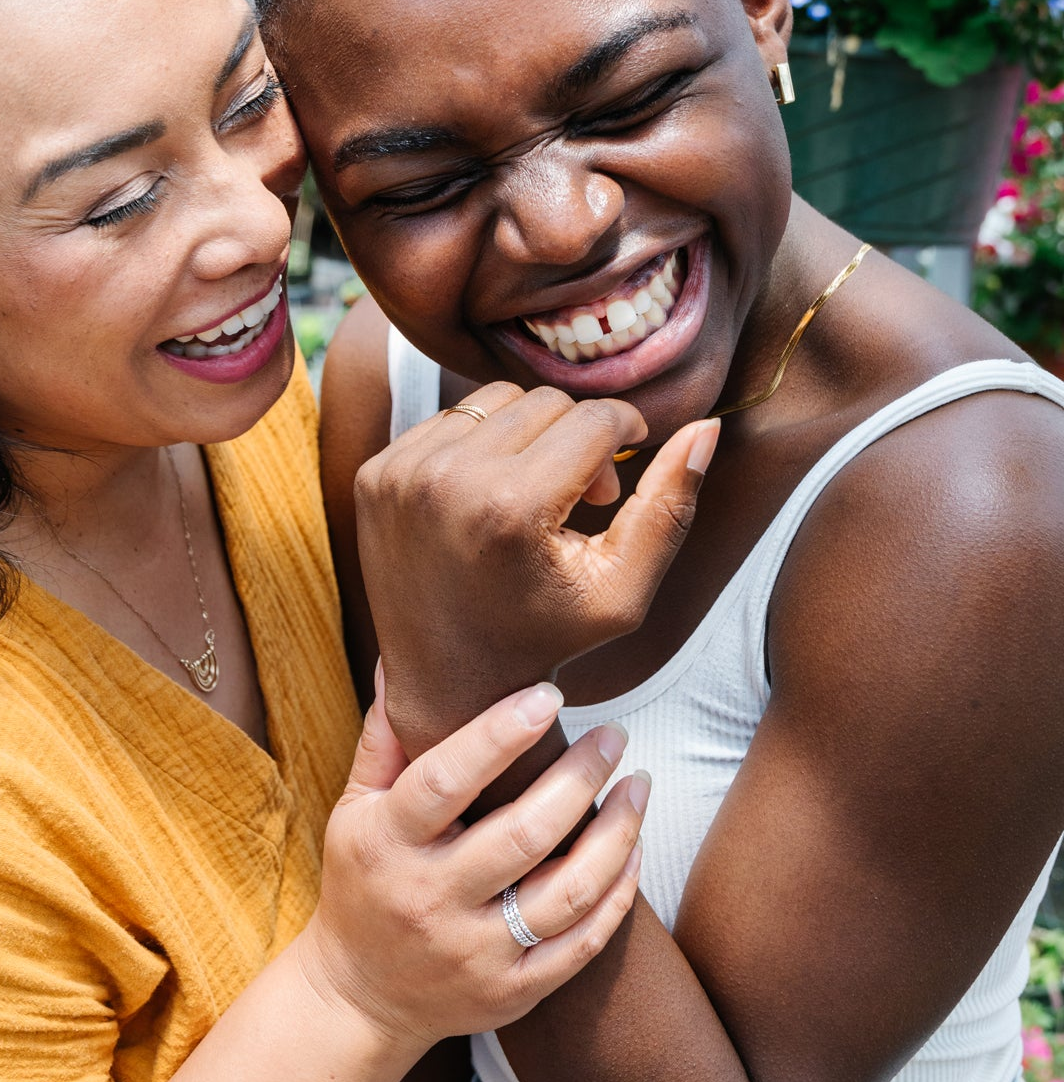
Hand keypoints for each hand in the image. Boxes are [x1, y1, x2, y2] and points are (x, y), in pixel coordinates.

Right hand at [299, 674, 647, 1052]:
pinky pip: (580, 944)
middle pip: (524, 835)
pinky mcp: (510, 992)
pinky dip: (617, 894)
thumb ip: (384, 739)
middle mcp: (430, 900)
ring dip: (617, 833)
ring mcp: (474, 952)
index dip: (500, 736)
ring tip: (639, 785)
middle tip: (614, 735)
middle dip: (581, 777)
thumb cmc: (363, 881)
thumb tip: (400, 659)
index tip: (549, 695)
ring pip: (567, 892)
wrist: (359, 998)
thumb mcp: (353, 810)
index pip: (447, 781)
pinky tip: (633, 850)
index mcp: (388, 843)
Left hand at [354, 382, 717, 744]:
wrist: (447, 680)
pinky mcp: (374, 472)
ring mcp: (400, 473)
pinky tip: (489, 496)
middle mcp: (446, 479)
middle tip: (582, 494)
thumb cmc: (546, 637)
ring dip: (528, 435)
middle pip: (546, 402)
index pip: (595, 419)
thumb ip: (670, 508)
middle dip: (577, 438)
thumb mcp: (623, 590)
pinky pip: (449, 418)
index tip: (630, 456)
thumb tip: (706, 427)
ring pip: (496, 400)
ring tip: (536, 492)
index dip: (627, 432)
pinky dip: (479, 445)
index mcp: (510, 509)